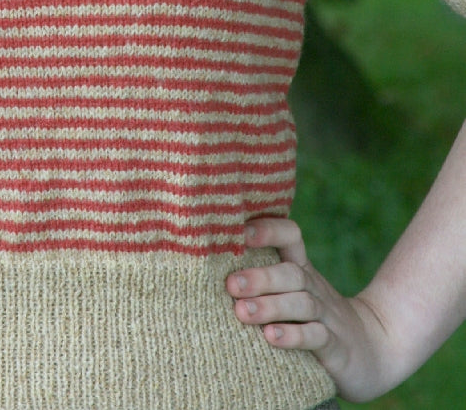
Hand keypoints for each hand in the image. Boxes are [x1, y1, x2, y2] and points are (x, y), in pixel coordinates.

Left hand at [226, 217, 396, 402]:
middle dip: (259, 276)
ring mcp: (327, 316)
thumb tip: (206, 263)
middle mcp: (313, 287)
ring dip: (270, 306)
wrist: (373, 350)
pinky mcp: (336, 346)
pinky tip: (271, 338)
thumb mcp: (292, 293)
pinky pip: (317, 336)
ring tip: (241, 312)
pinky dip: (294, 336)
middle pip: (290, 272)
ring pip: (301, 303)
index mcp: (301, 269)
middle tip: (230, 284)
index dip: (268, 229)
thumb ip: (262, 277)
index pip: (290, 236)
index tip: (239, 231)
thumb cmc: (314, 319)